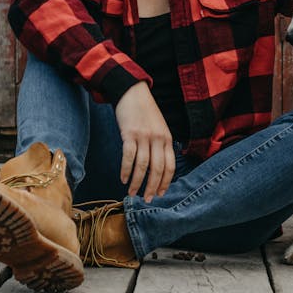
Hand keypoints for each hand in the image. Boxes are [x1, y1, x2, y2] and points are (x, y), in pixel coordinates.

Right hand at [114, 82, 174, 200]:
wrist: (132, 93)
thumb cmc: (145, 113)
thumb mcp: (159, 127)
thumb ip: (161, 145)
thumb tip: (159, 168)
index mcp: (167, 138)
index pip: (170, 166)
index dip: (165, 182)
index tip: (160, 194)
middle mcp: (158, 138)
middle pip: (157, 169)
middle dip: (152, 187)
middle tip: (147, 200)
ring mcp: (144, 136)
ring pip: (143, 166)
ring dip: (137, 182)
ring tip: (131, 193)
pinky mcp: (130, 134)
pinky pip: (128, 157)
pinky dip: (125, 170)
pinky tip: (123, 178)